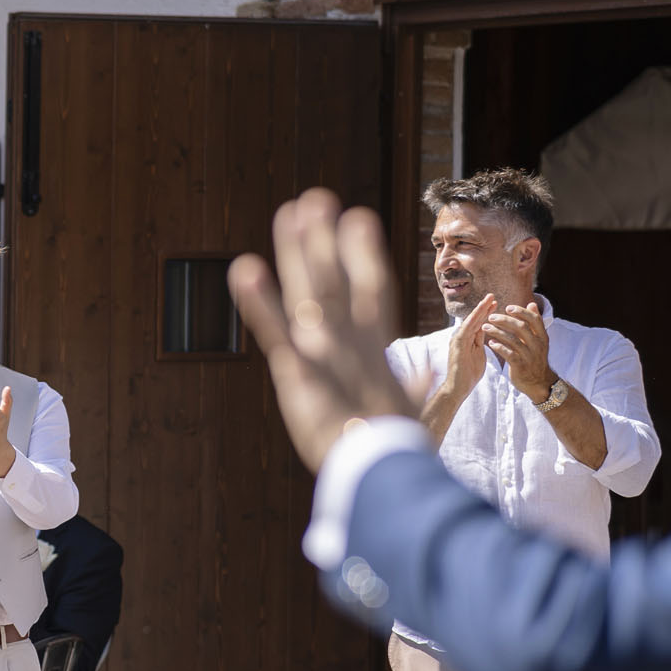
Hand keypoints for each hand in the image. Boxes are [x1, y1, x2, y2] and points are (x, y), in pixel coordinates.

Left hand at [226, 188, 418, 472]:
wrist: (386, 471)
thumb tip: (426, 378)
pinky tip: (243, 269)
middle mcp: (351, 342)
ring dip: (298, 251)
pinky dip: (258, 301)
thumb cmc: (397, 449)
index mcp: (375, 351)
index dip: (364, 255)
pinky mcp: (300, 371)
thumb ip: (415, 390)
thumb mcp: (411, 415)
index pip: (373, 292)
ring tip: (289, 211)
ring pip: (310, 291)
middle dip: (324, 241)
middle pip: (337, 281)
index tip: (359, 218)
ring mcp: (326, 352)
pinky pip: (275, 329)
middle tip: (314, 198)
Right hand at [440, 293, 495, 399]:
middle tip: (492, 295)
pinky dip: (472, 321)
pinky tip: (479, 313)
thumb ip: (480, 342)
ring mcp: (458, 341)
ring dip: (479, 310)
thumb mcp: (478, 354)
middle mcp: (461, 338)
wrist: (459, 387)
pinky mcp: (457, 346)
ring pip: (470, 322)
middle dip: (483, 307)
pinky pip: (466, 331)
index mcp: (468, 340)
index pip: (478, 323)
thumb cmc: (469, 374)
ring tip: (488, 300)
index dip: (486, 312)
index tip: (496, 302)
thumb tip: (486, 332)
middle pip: (474, 319)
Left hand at [486, 302, 553, 402]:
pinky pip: (508, 354)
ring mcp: (529, 355)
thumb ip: (534, 323)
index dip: (521, 312)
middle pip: (521, 327)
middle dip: (505, 320)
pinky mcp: (520, 366)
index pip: (534, 319)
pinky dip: (499, 347)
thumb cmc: (535, 358)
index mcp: (542, 336)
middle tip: (491, 317)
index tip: (508, 308)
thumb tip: (531, 303)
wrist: (539, 382)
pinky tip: (490, 343)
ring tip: (485, 327)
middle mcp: (538, 344)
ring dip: (497, 332)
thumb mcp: (539, 340)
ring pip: (513, 340)